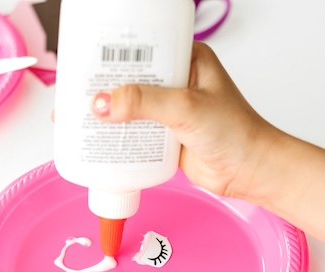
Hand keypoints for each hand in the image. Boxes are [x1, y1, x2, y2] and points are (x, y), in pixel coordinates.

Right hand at [90, 41, 280, 202]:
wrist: (248, 172)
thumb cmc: (237, 133)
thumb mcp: (186, 108)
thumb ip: (144, 102)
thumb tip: (102, 103)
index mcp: (186, 59)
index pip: (143, 46)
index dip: (114, 50)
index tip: (88, 57)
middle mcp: (175, 81)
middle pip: (128, 76)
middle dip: (102, 84)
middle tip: (76, 90)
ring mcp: (167, 109)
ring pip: (127, 105)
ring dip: (105, 111)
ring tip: (77, 114)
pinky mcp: (162, 135)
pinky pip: (132, 131)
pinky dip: (114, 135)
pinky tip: (96, 137)